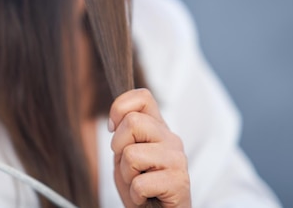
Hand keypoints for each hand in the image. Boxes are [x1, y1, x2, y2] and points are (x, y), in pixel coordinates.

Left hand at [108, 88, 190, 207]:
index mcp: (158, 127)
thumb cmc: (142, 186)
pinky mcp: (179, 181)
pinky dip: (135, 195)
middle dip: (118, 146)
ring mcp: (176, 158)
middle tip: (128, 165)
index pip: (142, 96)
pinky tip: (145, 197)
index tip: (113, 129)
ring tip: (137, 183)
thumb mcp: (126, 154)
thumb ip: (124, 134)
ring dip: (126, 174)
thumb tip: (115, 120)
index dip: (119, 108)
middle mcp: (170, 138)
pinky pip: (140, 183)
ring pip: (131, 153)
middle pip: (132, 121)